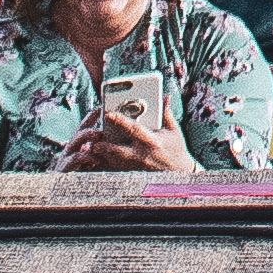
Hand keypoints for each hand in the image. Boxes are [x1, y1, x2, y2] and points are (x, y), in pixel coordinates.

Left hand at [64, 94, 188, 172]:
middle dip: (103, 145)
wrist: (180, 173)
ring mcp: (137, 166)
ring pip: (114, 162)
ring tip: (92, 149)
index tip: (108, 114)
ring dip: (102, 156)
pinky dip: (106, 166)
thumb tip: (164, 97)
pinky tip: (97, 162)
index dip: (120, 121)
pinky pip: (116, 171)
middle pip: (118, 150)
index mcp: (152, 141)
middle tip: (92, 139)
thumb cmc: (177, 150)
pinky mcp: (134, 174)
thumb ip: (166, 114)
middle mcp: (142, 155)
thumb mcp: (174, 131)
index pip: (133, 129)